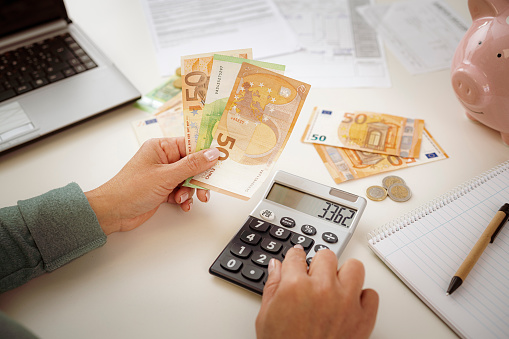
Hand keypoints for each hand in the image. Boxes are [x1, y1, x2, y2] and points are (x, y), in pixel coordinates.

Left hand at [84, 137, 219, 234]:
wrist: (112, 213)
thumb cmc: (130, 190)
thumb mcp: (166, 176)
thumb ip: (191, 165)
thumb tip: (211, 154)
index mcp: (161, 147)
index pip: (190, 144)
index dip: (206, 152)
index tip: (221, 158)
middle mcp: (163, 159)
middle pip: (192, 164)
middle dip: (200, 177)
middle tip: (207, 187)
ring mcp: (163, 175)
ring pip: (189, 179)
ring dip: (191, 190)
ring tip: (188, 199)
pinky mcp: (163, 189)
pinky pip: (182, 191)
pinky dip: (184, 198)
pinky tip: (182, 204)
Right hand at [256, 246, 378, 338]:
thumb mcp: (266, 316)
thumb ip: (272, 286)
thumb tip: (276, 267)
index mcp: (295, 286)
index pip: (296, 255)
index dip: (295, 257)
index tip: (296, 258)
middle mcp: (323, 290)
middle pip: (326, 255)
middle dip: (318, 264)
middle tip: (314, 276)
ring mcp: (346, 303)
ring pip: (354, 267)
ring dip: (344, 274)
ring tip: (335, 285)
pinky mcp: (364, 319)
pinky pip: (371, 295)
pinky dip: (362, 298)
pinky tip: (350, 303)